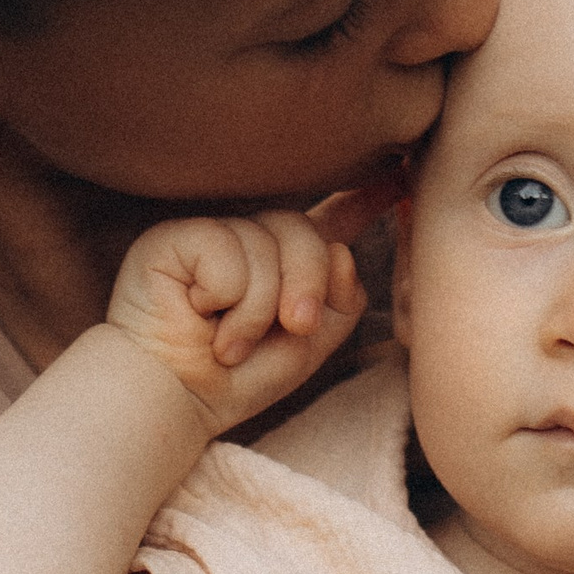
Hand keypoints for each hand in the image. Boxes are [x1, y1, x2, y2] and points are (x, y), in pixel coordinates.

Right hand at [104, 212, 364, 434]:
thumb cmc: (236, 379)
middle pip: (305, 232)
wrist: (177, 399)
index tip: (400, 173)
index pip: (328, 221)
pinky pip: (227, 254)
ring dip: (256, 312)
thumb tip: (341, 251)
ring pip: (266, 247)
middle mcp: (248, 240)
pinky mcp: (173, 237)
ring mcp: (211, 234)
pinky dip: (224, 301)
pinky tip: (197, 317)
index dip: (364, 197)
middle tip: (289, 330)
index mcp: (283, 264)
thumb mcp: (308, 346)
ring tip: (227, 343)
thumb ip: (339, 300)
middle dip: (306, 287)